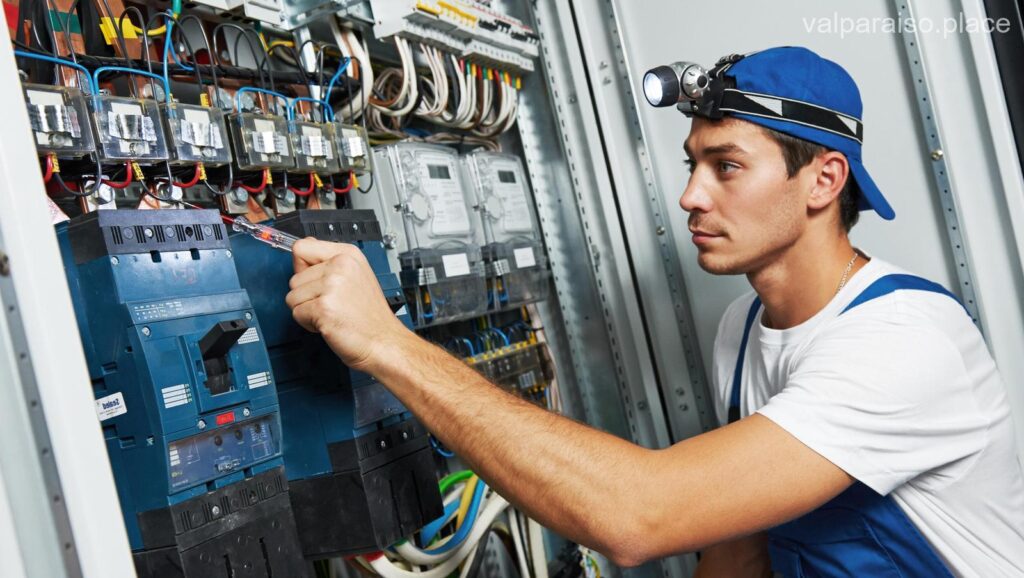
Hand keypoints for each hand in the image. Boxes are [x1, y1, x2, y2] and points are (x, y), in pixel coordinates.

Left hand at [286, 238, 411, 371]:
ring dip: (307, 310)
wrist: (384, 342)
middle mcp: (340, 266)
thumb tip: (302, 247)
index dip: (301, 267)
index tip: (313, 280)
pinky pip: (296, 313)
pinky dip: (309, 324)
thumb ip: (327, 261)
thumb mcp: (356, 275)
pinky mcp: (323, 308)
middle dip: (307, 296)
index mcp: (348, 255)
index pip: (302, 247)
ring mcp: (332, 286)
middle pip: (294, 278)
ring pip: (292, 297)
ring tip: (332, 314)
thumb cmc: (371, 316)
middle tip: (333, 304)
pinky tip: (330, 323)